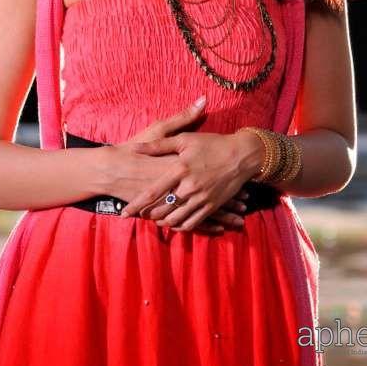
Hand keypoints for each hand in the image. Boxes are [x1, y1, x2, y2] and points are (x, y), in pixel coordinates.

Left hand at [120, 124, 249, 232]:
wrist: (242, 155)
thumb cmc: (211, 144)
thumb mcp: (184, 139)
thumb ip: (159, 145)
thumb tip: (136, 147)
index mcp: (179, 169)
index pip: (153, 192)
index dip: (137, 204)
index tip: (124, 213)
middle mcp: (189, 187)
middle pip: (163, 209)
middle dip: (149, 215)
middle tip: (140, 217)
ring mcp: (201, 198)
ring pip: (177, 219)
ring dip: (164, 222)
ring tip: (156, 221)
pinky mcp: (212, 205)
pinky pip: (194, 223)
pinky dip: (182, 226)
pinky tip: (176, 224)